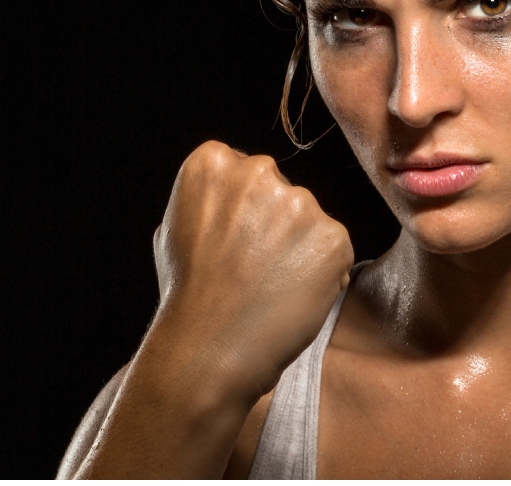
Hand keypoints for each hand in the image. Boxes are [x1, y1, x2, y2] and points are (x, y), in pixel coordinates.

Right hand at [149, 140, 353, 400]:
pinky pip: (335, 249)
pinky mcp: (332, 236)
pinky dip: (324, 273)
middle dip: (276, 225)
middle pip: (283, 192)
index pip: (247, 171)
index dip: (243, 212)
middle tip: (254, 269)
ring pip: (311, 222)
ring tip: (271, 287)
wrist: (208, 348)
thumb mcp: (175, 227)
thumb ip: (210, 199)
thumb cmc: (188, 294)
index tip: (231, 242)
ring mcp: (300, 203)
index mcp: (214, 161)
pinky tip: (292, 296)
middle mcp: (259, 171)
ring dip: (301, 250)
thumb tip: (230, 194)